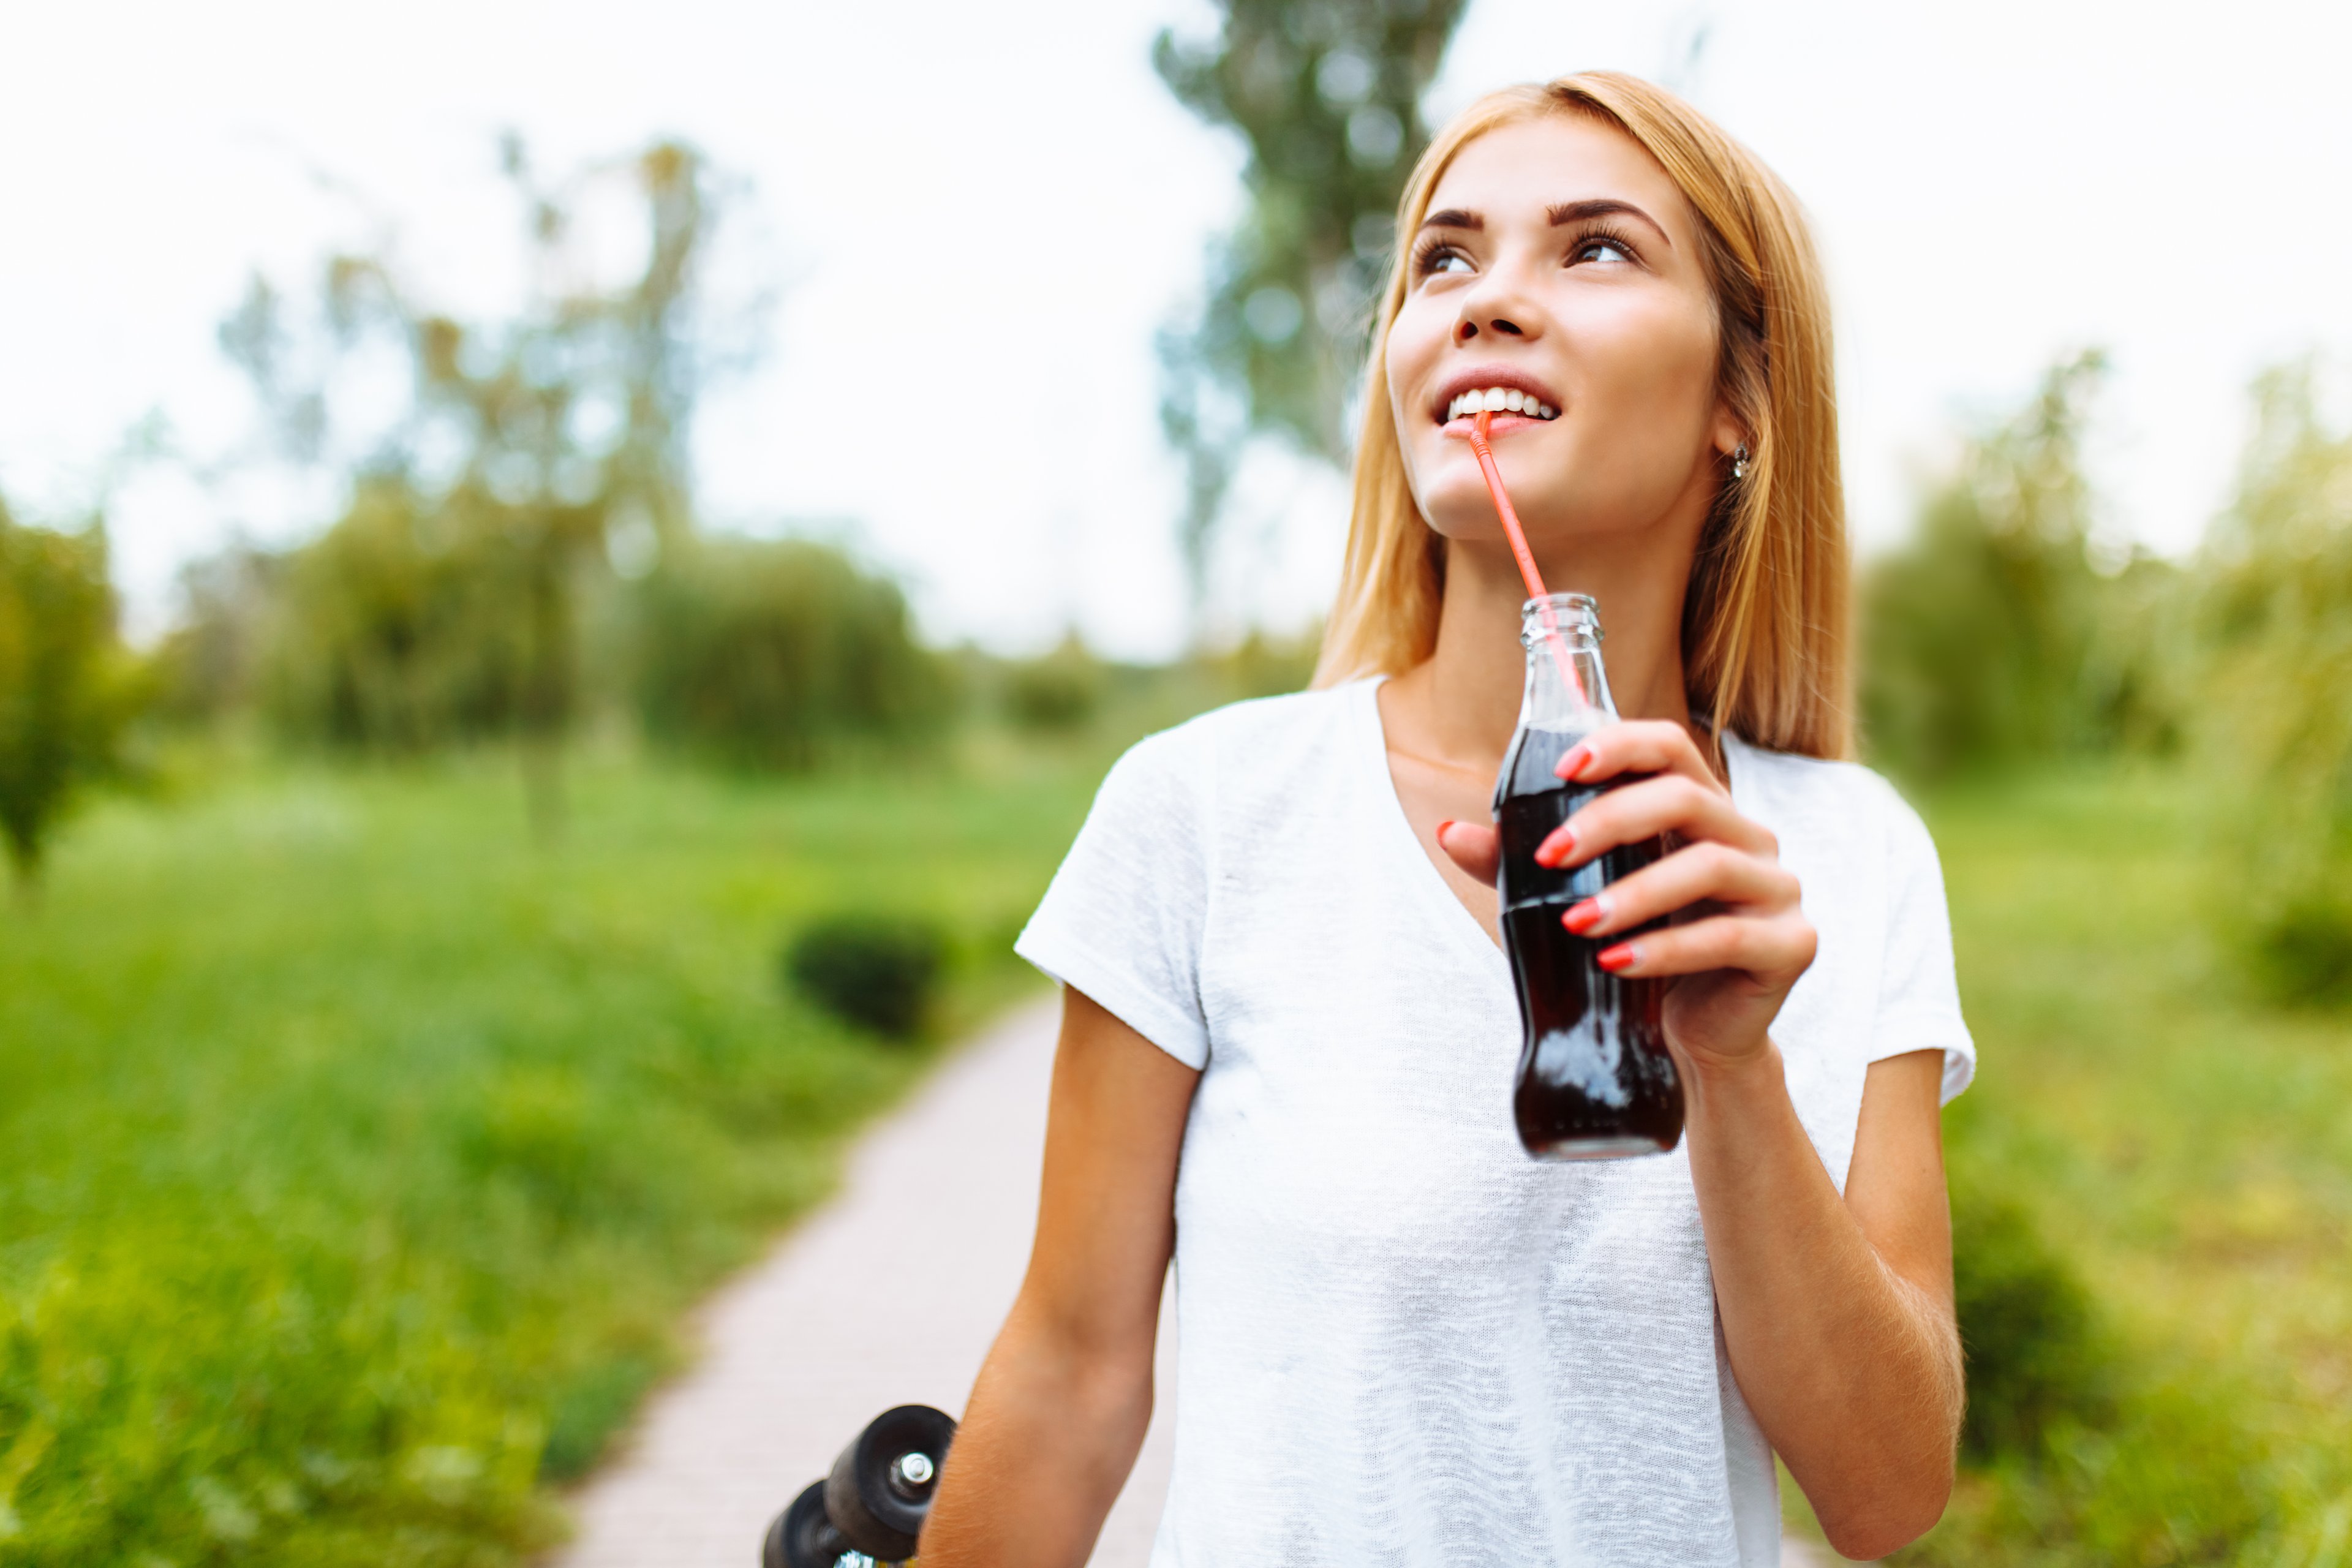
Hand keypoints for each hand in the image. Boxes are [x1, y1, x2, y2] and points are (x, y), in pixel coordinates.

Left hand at [1435, 720, 1814, 1074]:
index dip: (1619, 745)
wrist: (1691, 1043)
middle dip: (1610, 820)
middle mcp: (1747, 837)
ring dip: (1635, 892)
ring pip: (1709, 866)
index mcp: (1700, 811)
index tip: (1562, 767)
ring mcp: (1777, 889)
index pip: (1670, 747)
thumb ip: (1518, 866)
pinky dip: (1666, 949)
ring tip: (1577, 923)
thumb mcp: (1569, 902)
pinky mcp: (1792, 945)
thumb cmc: (1633, 955)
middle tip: (1549, 856)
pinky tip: (1617, 963)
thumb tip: (1451, 832)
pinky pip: (1728, 936)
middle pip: (1686, 797)